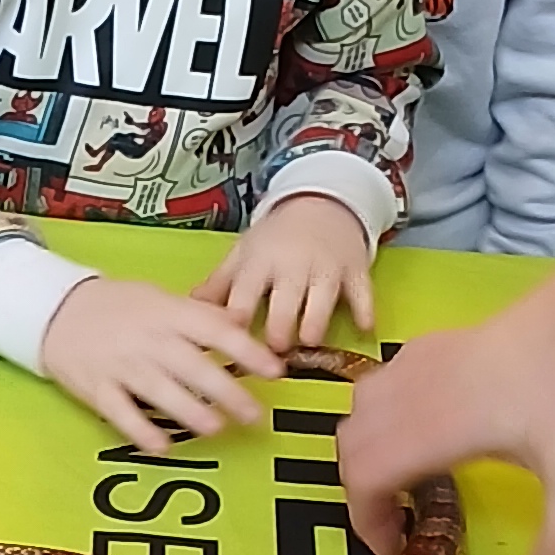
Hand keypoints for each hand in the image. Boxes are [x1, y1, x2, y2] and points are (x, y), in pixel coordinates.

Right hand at [38, 275, 283, 451]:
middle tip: (256, 415)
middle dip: (228, 393)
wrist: (56, 309)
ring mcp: (122, 366)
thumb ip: (199, 314)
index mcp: (169, 314)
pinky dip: (143, 432)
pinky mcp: (98, 389)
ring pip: (162, 392)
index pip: (216, 331)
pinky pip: (123, 414)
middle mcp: (149, 340)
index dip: (248, 352)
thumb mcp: (160, 298)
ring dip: (192, 412)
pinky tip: (164, 448)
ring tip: (217, 428)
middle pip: (194, 367)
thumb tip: (240, 324)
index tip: (275, 372)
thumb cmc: (118, 306)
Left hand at [197, 190, 375, 352]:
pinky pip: (362, 291)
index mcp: (260, 263)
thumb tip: (188, 308)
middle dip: (279, 327)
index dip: (236, 318)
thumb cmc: (275, 239)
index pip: (243, 293)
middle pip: (284, 301)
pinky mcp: (356, 270)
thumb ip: (219, 284)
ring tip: (308, 341)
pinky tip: (365, 329)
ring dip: (315, 322)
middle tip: (274, 350)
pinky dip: (365, 309)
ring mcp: (326, 268)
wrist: (322, 205)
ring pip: (322, 299)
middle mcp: (293, 266)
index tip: (228, 343)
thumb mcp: (244, 255)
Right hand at [338, 266, 554, 554]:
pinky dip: (384, 416)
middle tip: (399, 523)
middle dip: (361, 492)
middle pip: (350, 447)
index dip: (366, 521)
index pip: (364, 478)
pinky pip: (383, 383)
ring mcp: (421, 361)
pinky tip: (429, 427)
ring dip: (367, 450)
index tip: (393, 549)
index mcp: (434, 428)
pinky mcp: (438, 343)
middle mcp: (413, 393)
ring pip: (359, 410)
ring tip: (409, 478)